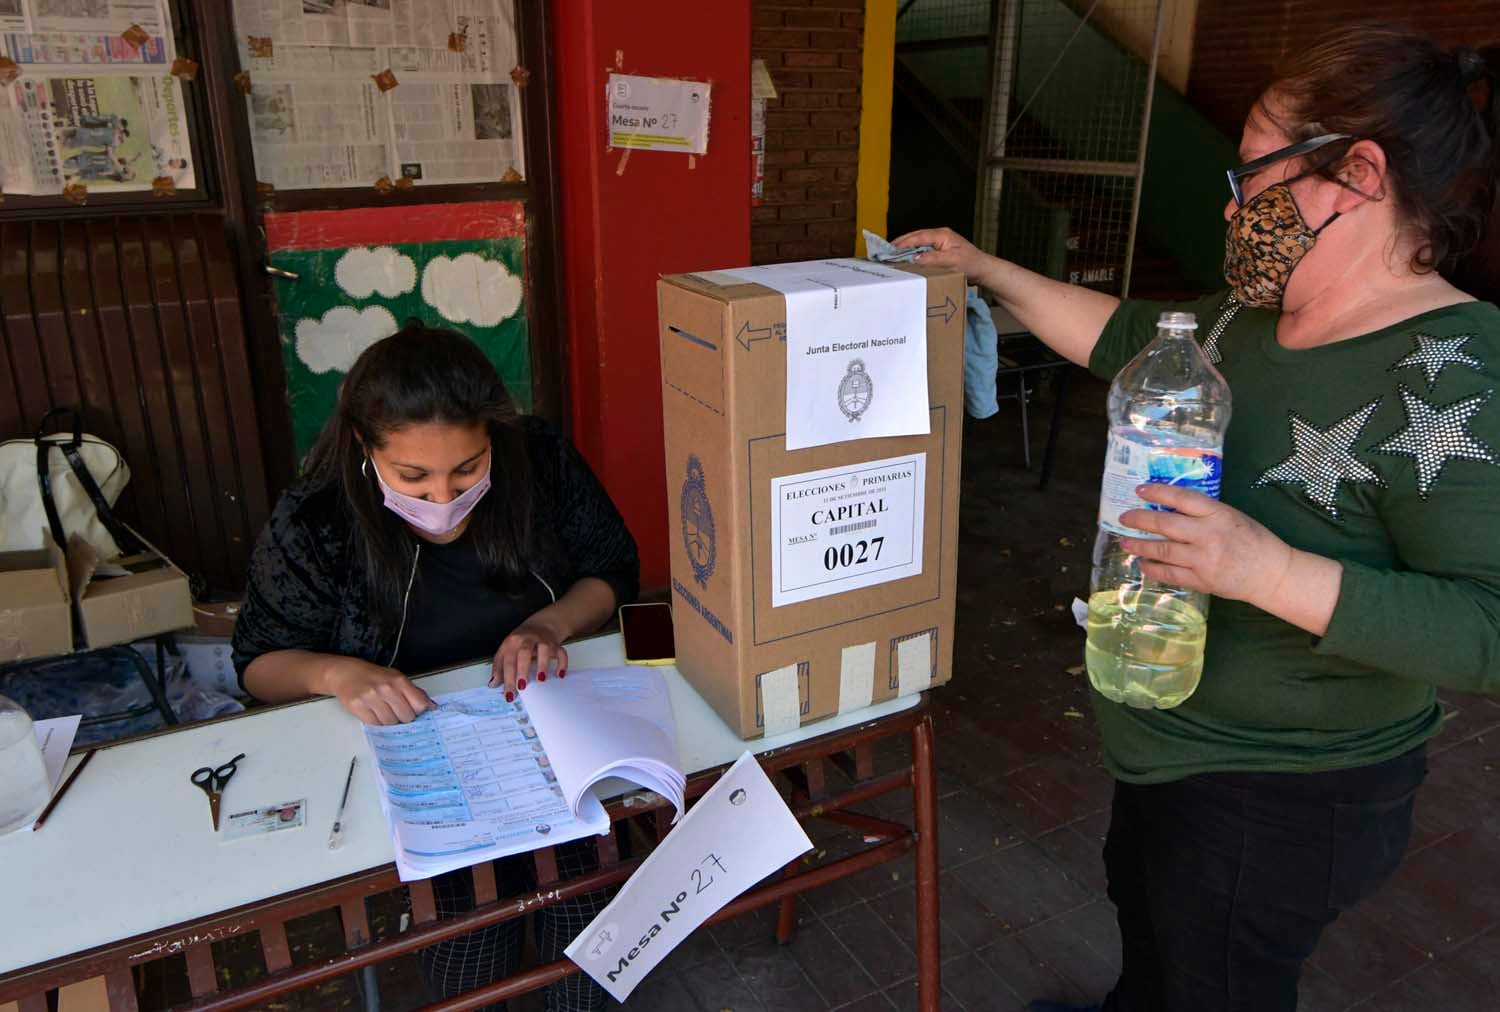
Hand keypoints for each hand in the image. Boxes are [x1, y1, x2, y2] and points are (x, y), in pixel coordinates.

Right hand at [325, 658, 433, 725]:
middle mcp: (386, 689)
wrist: (345, 673)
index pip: (419, 704)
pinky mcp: (358, 707)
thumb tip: (431, 706)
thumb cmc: (373, 676)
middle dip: (404, 718)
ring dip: (390, 722)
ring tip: (384, 711)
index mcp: (399, 680)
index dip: (419, 711)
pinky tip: (375, 714)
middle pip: (406, 717)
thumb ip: (414, 692)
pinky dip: (377, 723)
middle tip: (398, 712)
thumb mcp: (396, 677)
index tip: (417, 713)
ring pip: (390, 723)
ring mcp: (371, 698)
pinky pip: (375, 725)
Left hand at [490, 614, 569, 699]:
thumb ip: (499, 667)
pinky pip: (561, 652)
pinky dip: (562, 663)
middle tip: (521, 687)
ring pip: (544, 649)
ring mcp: (542, 641)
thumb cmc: (521, 641)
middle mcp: (527, 639)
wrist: (541, 625)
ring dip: (542, 664)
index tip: (509, 694)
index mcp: (512, 642)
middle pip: (524, 653)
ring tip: (540, 679)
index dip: (507, 678)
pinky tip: (559, 675)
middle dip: (522, 670)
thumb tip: (493, 684)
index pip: (508, 661)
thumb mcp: (506, 650)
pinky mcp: (555, 645)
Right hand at [892, 227, 992, 281]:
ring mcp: (940, 242)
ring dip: (906, 248)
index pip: (918, 237)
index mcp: (942, 234)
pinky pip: (923, 249)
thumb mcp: (951, 261)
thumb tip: (915, 258)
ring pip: (918, 243)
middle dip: (901, 243)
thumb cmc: (971, 264)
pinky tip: (906, 260)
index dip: (904, 243)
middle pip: (916, 237)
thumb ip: (932, 259)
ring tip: (892, 255)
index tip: (891, 249)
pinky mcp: (940, 250)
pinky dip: (913, 253)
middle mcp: (940, 236)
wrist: (984, 270)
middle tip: (886, 251)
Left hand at [1118, 484, 1295, 605]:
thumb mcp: (1232, 516)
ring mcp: (1203, 559)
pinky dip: (1153, 568)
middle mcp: (1208, 535)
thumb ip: (1204, 513)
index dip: (1158, 492)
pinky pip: (1169, 574)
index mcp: (1218, 514)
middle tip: (1123, 518)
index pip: (1181, 498)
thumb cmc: (1252, 540)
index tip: (1139, 490)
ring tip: (1125, 543)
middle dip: (1139, 520)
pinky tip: (1143, 564)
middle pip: (1165, 525)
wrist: (1272, 573)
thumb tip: (1169, 509)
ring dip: (1140, 546)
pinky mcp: (1201, 580)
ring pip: (1162, 551)